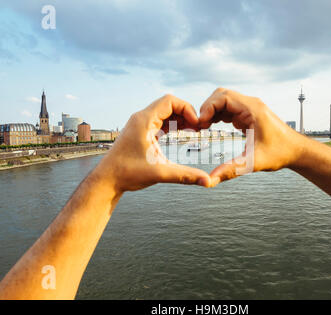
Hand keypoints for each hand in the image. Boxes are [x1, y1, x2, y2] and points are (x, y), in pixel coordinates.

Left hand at [97, 94, 211, 191]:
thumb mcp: (159, 173)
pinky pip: (161, 121)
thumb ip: (184, 176)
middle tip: (199, 127)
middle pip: (169, 104)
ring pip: (165, 112)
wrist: (107, 180)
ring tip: (194, 129)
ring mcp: (140, 124)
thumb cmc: (127, 174)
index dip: (187, 109)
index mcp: (144, 121)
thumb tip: (207, 181)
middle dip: (186, 113)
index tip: (197, 124)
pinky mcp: (141, 131)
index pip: (170, 101)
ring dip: (180, 118)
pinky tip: (183, 132)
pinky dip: (173, 124)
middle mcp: (141, 118)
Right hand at [198, 88, 305, 185]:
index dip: (208, 108)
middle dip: (207, 108)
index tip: (201, 124)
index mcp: (252, 109)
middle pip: (221, 95)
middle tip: (200, 126)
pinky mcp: (249, 115)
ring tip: (204, 127)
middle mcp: (251, 105)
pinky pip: (229, 108)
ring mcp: (250, 109)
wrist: (296, 151)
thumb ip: (232, 170)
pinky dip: (218, 115)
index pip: (223, 97)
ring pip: (224, 101)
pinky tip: (213, 126)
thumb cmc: (281, 153)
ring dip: (212, 111)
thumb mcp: (254, 162)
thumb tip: (211, 179)